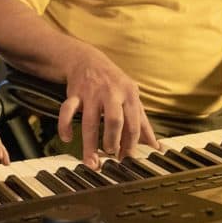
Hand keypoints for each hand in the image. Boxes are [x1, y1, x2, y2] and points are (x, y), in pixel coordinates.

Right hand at [58, 51, 158, 168]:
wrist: (88, 60)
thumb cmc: (114, 83)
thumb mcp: (132, 97)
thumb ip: (143, 122)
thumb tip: (156, 147)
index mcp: (129, 94)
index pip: (133, 124)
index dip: (131, 144)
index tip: (127, 160)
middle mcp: (111, 93)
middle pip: (113, 120)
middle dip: (112, 141)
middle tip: (111, 155)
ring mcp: (91, 93)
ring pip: (89, 120)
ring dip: (90, 144)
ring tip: (92, 162)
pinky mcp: (74, 94)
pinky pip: (66, 111)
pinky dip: (64, 125)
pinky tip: (67, 138)